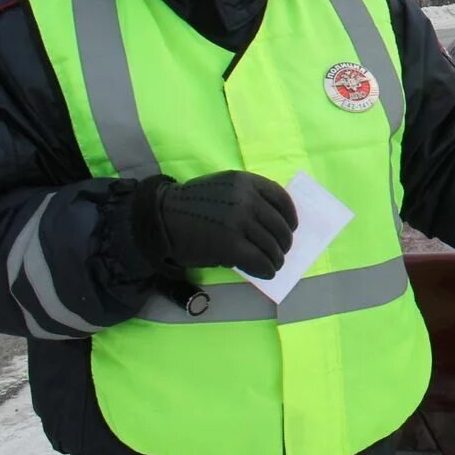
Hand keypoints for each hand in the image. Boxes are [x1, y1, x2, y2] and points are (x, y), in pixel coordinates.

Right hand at [140, 171, 298, 278]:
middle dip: (284, 242)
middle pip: (279, 225)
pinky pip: (259, 260)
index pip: (281, 198)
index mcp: (245, 181)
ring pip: (271, 245)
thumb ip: (248, 197)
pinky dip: (267, 269)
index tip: (292, 228)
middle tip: (281, 252)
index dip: (290, 216)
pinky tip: (267, 272)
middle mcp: (245, 199)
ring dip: (276, 259)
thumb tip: (276, 223)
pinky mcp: (230, 245)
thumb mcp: (224, 187)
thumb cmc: (193, 205)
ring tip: (274, 265)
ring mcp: (238, 221)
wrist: (162, 218)